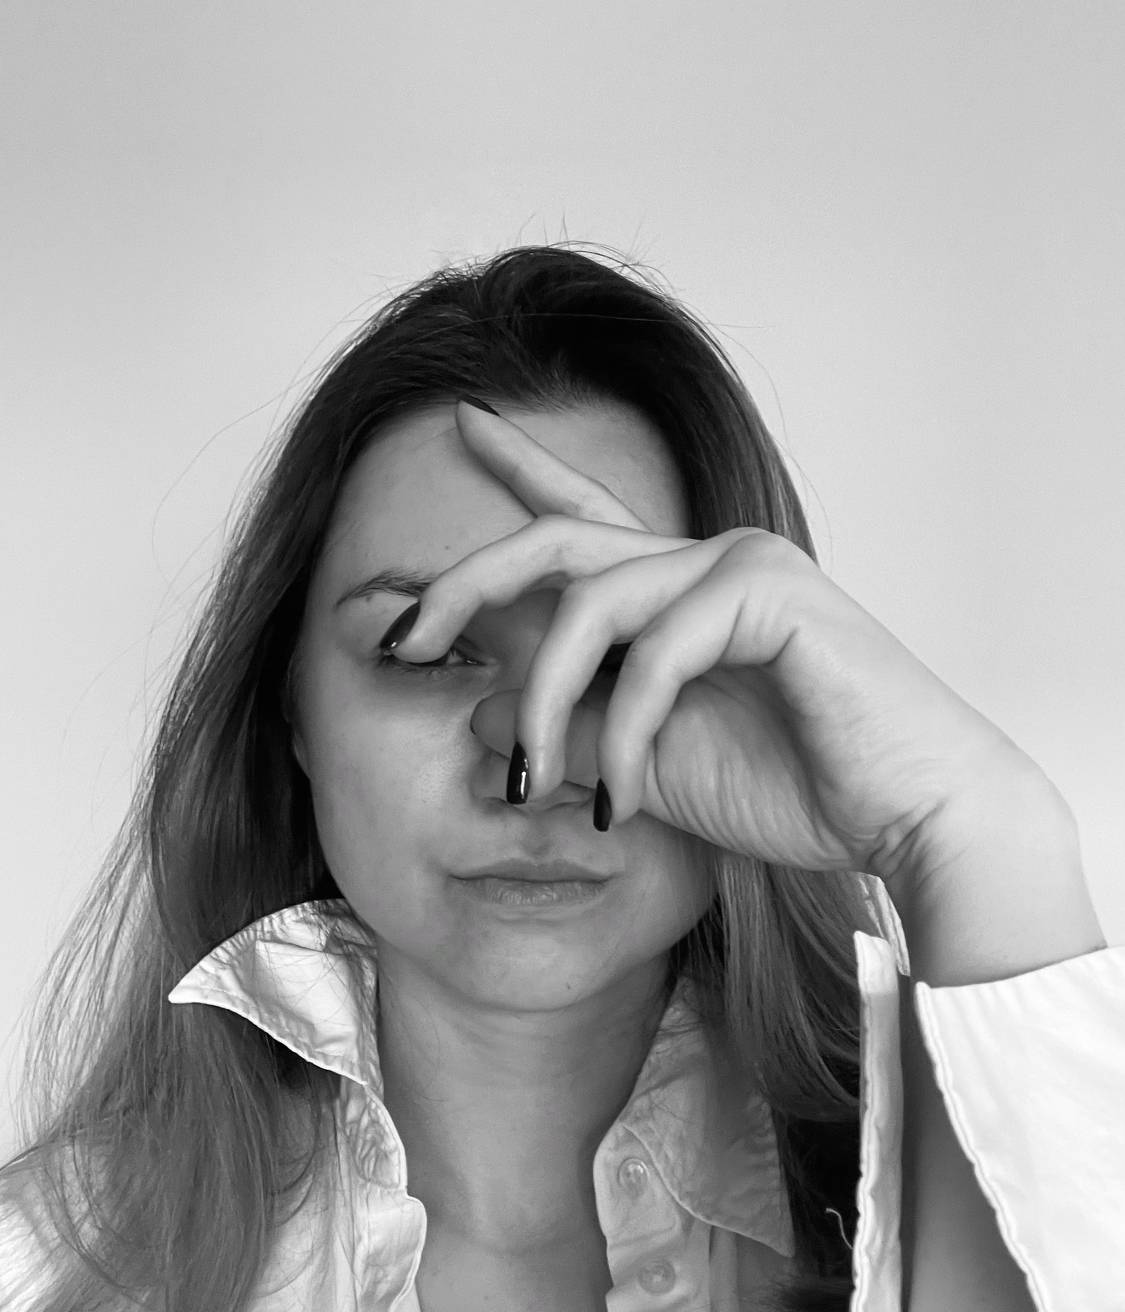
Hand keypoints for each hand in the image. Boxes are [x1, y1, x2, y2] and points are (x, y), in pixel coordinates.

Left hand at [389, 401, 1051, 882]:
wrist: (907, 819)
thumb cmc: (795, 787)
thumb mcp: (646, 763)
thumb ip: (571, 728)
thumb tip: (477, 711)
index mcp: (678, 591)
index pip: (584, 517)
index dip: (520, 469)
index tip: (460, 425)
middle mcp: (704, 559)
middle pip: (556, 540)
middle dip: (465, 583)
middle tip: (400, 638)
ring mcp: (739, 565)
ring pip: (590, 604)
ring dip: (544, 702)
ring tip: (531, 787)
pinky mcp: (768, 592)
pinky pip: (654, 653)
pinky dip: (626, 734)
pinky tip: (625, 802)